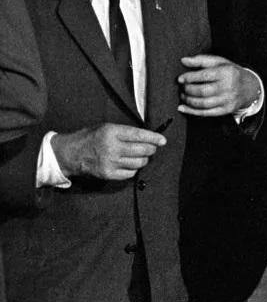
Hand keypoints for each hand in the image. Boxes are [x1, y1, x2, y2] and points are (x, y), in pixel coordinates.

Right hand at [52, 124, 166, 180]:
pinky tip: (130, 164)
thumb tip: (147, 136)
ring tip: (140, 156)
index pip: (139, 135)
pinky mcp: (108, 174)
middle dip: (151, 149)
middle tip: (152, 148)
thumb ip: (125, 132)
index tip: (162, 140)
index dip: (154, 138)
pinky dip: (134, 169)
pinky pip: (130, 173)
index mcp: (112, 132)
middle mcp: (112, 147)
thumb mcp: (106, 127)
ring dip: (144, 159)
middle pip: (142, 150)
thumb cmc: (90, 138)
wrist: (69, 154)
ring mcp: (110, 162)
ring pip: (139, 163)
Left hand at [178, 54, 261, 115]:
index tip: (180, 78)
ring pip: (202, 104)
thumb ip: (201, 60)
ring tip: (183, 95)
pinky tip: (183, 107)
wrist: (250, 87)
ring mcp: (228, 100)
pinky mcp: (226, 110)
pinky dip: (191, 111)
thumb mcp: (220, 62)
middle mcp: (229, 87)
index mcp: (227, 72)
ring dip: (188, 100)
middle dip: (187, 90)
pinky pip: (205, 113)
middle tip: (182, 87)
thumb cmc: (231, 73)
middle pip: (202, 91)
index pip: (204, 76)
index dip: (189, 78)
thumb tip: (184, 60)